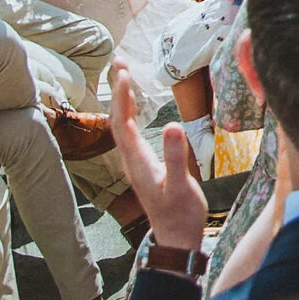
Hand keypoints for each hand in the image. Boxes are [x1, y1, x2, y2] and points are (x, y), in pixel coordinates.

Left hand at [112, 64, 208, 254]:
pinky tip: (133, 105)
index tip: (124, 72)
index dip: (122, 97)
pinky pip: (130, 131)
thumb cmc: (180, 214)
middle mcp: (131, 159)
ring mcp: (136, 162)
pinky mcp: (144, 164)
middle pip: (117, 118)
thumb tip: (173, 126)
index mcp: (137, 161)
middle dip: (117, 89)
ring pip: (122, 124)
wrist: (176, 238)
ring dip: (121, 98)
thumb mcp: (180, 186)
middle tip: (119, 61)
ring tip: (123, 74)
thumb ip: (175, 158)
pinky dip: (129, 111)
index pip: (122, 122)